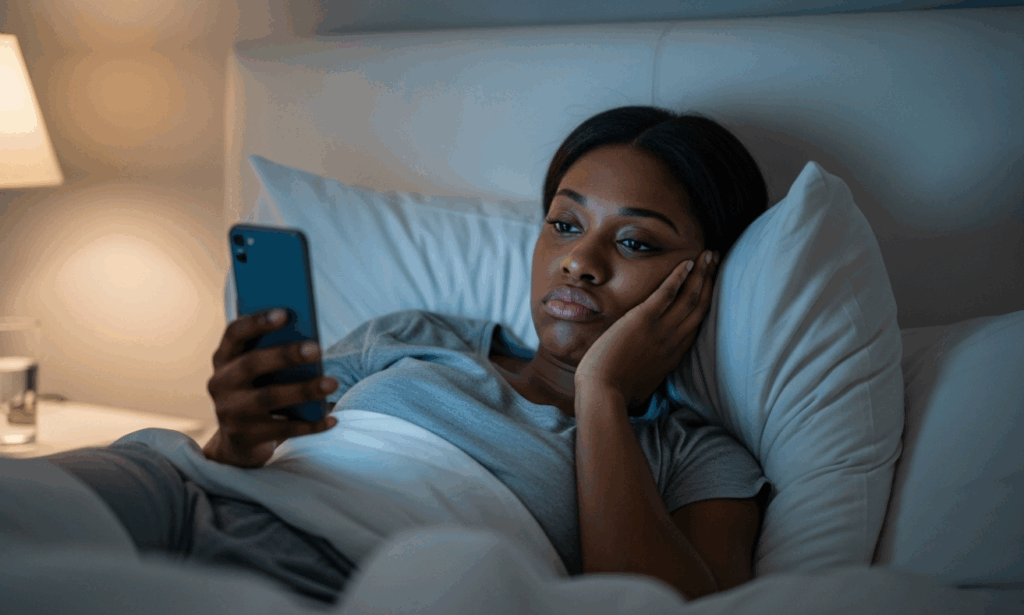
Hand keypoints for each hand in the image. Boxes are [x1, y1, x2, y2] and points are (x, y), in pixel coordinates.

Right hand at [204, 309, 337, 467]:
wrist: (239, 442)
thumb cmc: (259, 391)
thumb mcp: (260, 372)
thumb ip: (274, 353)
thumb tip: (311, 340)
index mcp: (224, 358)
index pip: (235, 333)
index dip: (258, 322)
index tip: (286, 313)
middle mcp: (220, 383)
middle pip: (252, 364)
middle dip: (285, 355)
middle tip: (317, 349)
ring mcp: (229, 412)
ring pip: (268, 398)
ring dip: (303, 390)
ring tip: (333, 382)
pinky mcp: (244, 437)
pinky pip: (282, 429)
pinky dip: (310, 425)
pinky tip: (332, 419)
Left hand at [574, 250, 719, 412]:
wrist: (602, 392)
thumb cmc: (616, 390)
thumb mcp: (642, 382)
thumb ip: (650, 371)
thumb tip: (647, 372)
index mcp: (674, 354)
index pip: (697, 322)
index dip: (707, 300)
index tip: (711, 284)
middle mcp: (674, 341)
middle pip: (701, 306)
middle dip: (711, 280)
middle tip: (717, 259)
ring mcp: (661, 330)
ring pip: (690, 297)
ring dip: (701, 273)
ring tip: (709, 254)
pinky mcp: (643, 320)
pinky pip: (666, 294)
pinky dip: (679, 277)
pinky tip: (686, 263)